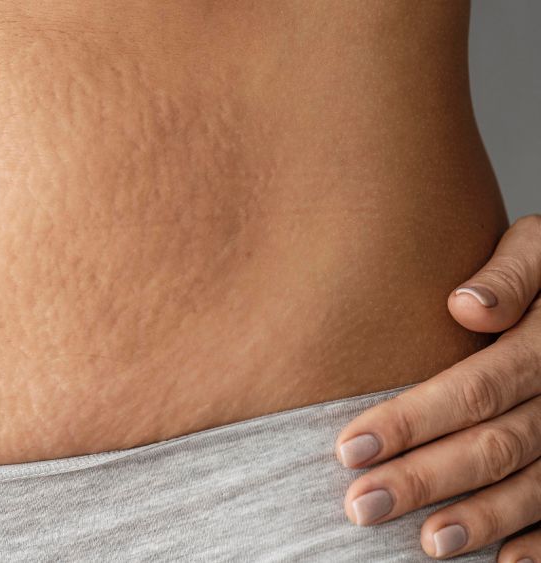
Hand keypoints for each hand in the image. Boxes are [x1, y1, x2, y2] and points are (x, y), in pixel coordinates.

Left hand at [335, 214, 540, 560]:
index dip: (412, 420)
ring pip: (536, 485)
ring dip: (481, 519)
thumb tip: (465, 305)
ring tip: (426, 544)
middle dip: (425, 479)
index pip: (476, 387)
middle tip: (360, 507)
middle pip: (496, 444)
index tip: (348, 448)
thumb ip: (512, 274)